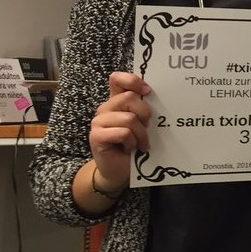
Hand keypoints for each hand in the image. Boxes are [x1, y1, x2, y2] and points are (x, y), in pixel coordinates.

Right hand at [88, 72, 151, 192]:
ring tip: (140, 145)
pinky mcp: (96, 136)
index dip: (132, 80)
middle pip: (129, 98)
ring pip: (129, 118)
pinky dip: (131, 142)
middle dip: (144, 115)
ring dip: (140, 134)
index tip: (147, 91)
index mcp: (116, 102)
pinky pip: (123, 133)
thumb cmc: (133, 148)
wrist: (119, 172)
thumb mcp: (141, 125)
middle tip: (146, 129)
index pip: (117, 79)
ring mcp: (98, 122)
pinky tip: (129, 149)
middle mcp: (105, 109)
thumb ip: (142, 110)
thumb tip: (154, 98)